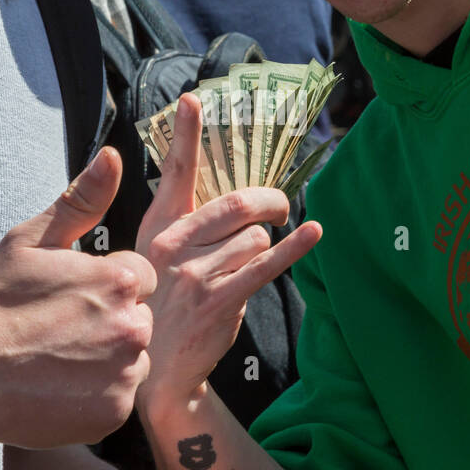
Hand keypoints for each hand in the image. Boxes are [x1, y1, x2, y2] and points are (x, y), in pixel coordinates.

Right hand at [0, 147, 156, 448]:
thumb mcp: (28, 242)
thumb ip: (80, 201)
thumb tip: (112, 156)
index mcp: (119, 279)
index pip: (139, 278)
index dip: (104, 287)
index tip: (67, 299)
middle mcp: (132, 325)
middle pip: (138, 320)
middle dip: (108, 324)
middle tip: (57, 334)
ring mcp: (125, 373)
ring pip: (130, 362)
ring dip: (104, 362)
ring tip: (54, 363)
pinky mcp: (113, 414)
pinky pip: (116, 399)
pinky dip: (93, 398)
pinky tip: (56, 390)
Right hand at [134, 93, 321, 407]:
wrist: (159, 369)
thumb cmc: (167, 304)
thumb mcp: (157, 258)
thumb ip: (187, 225)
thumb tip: (238, 199)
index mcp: (159, 228)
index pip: (175, 174)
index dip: (186, 136)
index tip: (195, 100)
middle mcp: (173, 245)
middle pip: (238, 203)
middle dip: (269, 202)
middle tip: (281, 207)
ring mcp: (195, 273)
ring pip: (255, 238)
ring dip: (263, 249)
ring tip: (243, 270)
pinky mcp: (218, 299)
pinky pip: (266, 264)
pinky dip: (294, 248)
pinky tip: (312, 234)